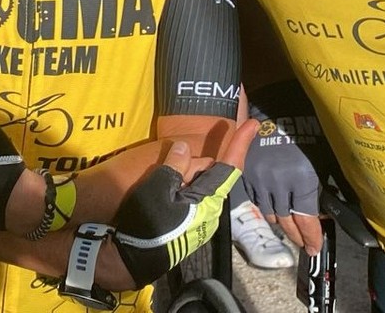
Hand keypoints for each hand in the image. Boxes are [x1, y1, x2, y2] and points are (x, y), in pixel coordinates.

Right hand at [102, 118, 256, 288]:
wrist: (132, 259)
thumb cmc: (146, 222)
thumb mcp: (158, 187)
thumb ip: (175, 165)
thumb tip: (185, 147)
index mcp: (208, 200)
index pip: (230, 167)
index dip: (241, 143)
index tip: (253, 124)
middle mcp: (211, 212)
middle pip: (209, 176)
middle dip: (194, 166)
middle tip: (169, 167)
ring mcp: (202, 222)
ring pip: (199, 188)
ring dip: (185, 180)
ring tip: (160, 187)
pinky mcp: (191, 228)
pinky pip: (191, 200)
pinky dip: (181, 191)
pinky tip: (163, 196)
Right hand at [244, 82, 328, 254]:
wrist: (276, 108)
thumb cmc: (306, 131)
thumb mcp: (322, 159)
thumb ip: (322, 187)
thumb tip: (324, 211)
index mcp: (302, 180)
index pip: (307, 220)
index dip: (311, 237)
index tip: (314, 248)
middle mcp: (279, 184)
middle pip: (287, 222)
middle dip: (297, 236)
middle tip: (304, 245)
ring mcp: (260, 180)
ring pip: (270, 214)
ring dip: (281, 224)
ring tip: (290, 229)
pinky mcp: (247, 175)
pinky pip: (256, 201)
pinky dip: (266, 208)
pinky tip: (275, 211)